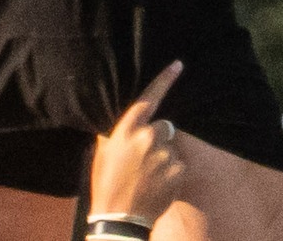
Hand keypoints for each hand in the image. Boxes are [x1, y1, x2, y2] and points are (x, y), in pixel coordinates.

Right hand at [89, 62, 185, 222]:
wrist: (120, 217)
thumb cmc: (107, 182)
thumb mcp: (104, 153)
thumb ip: (116, 134)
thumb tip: (122, 125)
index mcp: (127, 129)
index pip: (149, 98)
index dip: (164, 80)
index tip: (179, 65)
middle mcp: (147, 137)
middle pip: (164, 126)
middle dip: (159, 138)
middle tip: (145, 159)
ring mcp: (164, 154)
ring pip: (171, 147)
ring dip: (164, 157)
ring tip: (149, 175)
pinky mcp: (178, 170)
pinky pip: (179, 164)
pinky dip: (172, 173)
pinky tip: (158, 184)